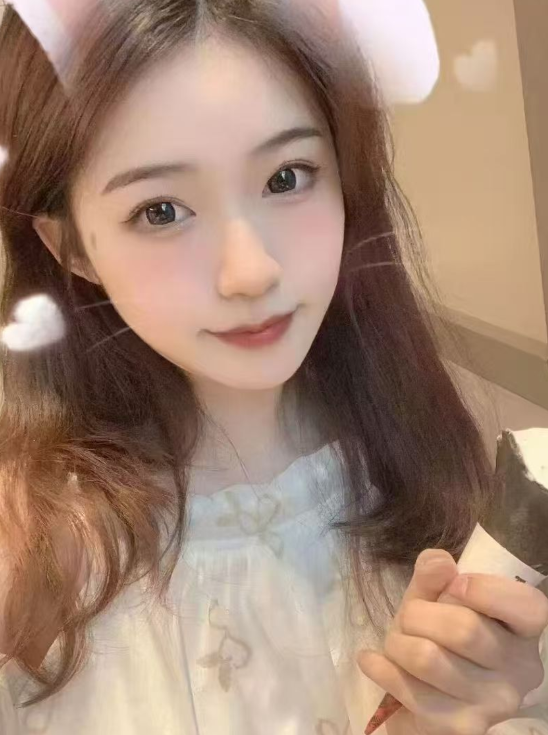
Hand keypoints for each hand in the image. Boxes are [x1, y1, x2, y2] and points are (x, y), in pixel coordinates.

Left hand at [357, 549, 547, 734]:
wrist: (425, 690)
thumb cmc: (436, 633)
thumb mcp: (434, 597)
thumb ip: (435, 575)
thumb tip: (437, 562)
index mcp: (523, 629)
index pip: (526, 605)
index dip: (483, 589)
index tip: (453, 585)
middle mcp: (520, 669)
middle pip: (464, 629)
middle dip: (418, 615)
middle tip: (408, 618)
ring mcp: (494, 703)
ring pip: (430, 659)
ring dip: (398, 643)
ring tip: (395, 642)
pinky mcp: (462, 726)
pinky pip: (411, 691)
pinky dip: (382, 669)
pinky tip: (373, 660)